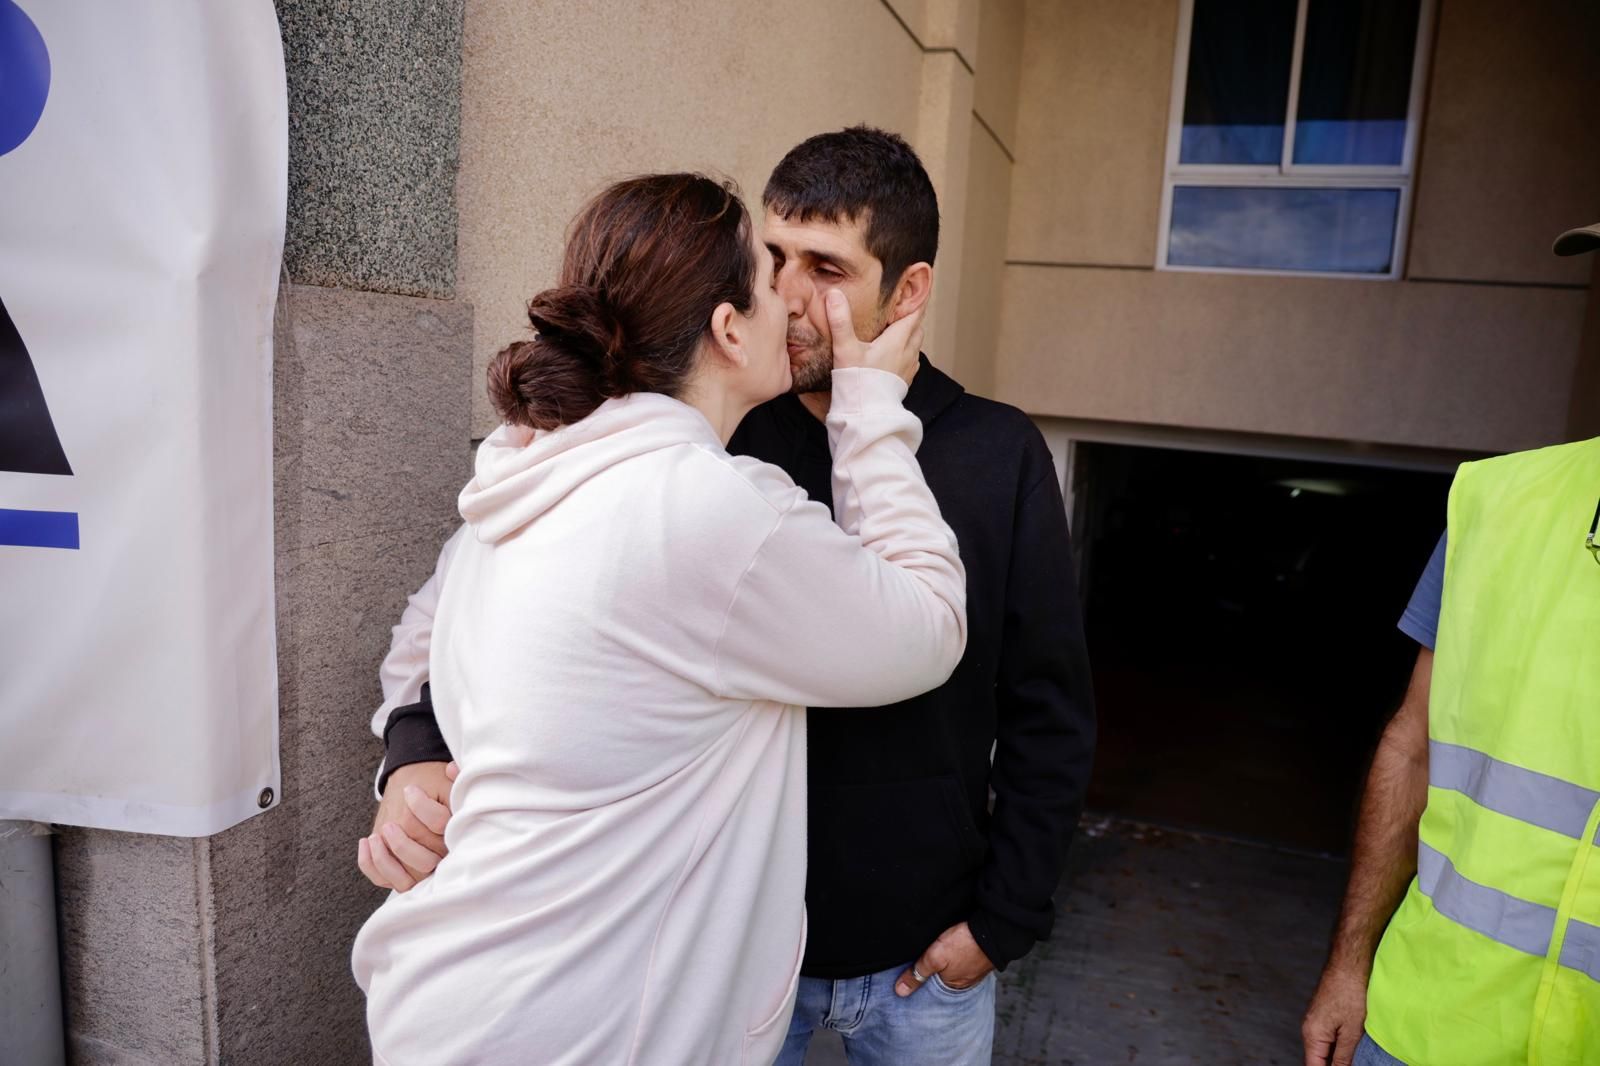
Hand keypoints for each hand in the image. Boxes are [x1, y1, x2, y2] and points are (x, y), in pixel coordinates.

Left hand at [357, 760, 457, 891]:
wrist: (424, 794)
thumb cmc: (433, 787)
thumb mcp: (445, 781)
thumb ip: (453, 777)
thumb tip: (450, 770)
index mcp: (454, 833)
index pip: (440, 827)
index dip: (422, 809)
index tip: (410, 790)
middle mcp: (441, 855)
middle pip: (425, 863)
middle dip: (402, 845)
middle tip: (390, 825)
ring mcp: (421, 867)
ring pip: (405, 880)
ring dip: (385, 859)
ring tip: (376, 837)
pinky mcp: (401, 870)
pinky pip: (384, 879)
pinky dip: (370, 865)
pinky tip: (366, 842)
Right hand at [824, 289, 923, 380]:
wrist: (866, 413)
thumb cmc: (858, 381)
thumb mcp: (846, 348)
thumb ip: (840, 321)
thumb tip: (834, 295)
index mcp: (898, 340)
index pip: (914, 313)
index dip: (917, 299)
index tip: (919, 287)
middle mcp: (908, 352)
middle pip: (917, 328)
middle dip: (912, 317)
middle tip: (903, 308)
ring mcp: (908, 367)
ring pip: (916, 344)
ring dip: (910, 335)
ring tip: (898, 330)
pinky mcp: (905, 380)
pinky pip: (911, 361)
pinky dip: (906, 352)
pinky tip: (894, 355)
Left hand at [895, 922, 993, 996]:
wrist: (995, 928)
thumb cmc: (965, 944)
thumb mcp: (935, 958)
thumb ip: (918, 973)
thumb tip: (900, 992)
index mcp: (953, 986)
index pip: (931, 988)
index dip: (919, 980)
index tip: (907, 973)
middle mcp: (965, 981)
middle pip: (942, 978)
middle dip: (931, 972)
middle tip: (919, 961)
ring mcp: (974, 969)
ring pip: (953, 968)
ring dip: (944, 962)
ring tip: (934, 953)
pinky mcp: (979, 955)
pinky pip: (964, 959)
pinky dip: (956, 955)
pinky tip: (952, 948)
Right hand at [1301, 963, 1367, 1065]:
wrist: (1349, 964)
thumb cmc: (1350, 992)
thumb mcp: (1351, 1032)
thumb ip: (1343, 1057)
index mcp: (1312, 1035)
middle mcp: (1310, 1028)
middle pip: (1319, 1059)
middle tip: (1356, 1063)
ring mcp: (1318, 1021)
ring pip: (1326, 1049)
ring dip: (1339, 1058)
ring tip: (1357, 1059)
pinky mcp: (1326, 1014)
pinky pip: (1330, 1038)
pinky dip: (1341, 1046)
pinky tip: (1355, 1048)